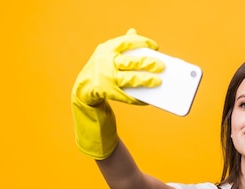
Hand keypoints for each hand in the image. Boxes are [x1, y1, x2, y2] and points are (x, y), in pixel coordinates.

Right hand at [71, 29, 165, 158]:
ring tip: (158, 82)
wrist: (83, 89)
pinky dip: (137, 99)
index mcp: (106, 49)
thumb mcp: (106, 55)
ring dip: (145, 81)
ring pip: (130, 79)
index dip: (142, 42)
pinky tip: (148, 100)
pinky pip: (125, 96)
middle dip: (147, 63)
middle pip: (130, 62)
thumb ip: (120, 45)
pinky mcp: (105, 92)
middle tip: (162, 66)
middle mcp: (104, 62)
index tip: (156, 47)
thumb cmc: (101, 70)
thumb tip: (133, 31)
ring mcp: (104, 77)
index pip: (126, 42)